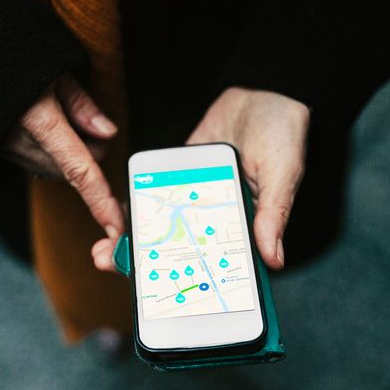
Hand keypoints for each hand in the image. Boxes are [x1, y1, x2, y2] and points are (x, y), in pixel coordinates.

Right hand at [3, 73, 124, 240]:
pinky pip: (45, 163)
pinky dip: (54, 150)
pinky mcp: (6, 156)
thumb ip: (82, 105)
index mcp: (40, 123)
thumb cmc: (7, 58)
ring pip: (63, 169)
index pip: (80, 171)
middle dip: (91, 150)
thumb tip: (108, 133)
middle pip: (79, 169)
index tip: (116, 229)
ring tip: (53, 112)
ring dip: (72, 151)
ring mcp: (12, 155)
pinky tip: (40, 123)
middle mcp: (24, 146)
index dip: (101, 202)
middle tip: (78, 112)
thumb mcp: (53, 70)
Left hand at [91, 87, 309, 272]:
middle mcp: (218, 220)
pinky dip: (140, 207)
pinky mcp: (183, 176)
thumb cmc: (284, 134)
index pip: (216, 267)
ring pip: (165, 228)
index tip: (159, 300)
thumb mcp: (282, 174)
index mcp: (244, 229)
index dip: (189, 285)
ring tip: (106, 252)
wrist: (266, 89)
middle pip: (182, 251)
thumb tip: (274, 259)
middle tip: (111, 267)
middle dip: (148, 266)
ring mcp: (197, 199)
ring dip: (137, 241)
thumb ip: (273, 215)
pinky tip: (119, 218)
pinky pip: (159, 195)